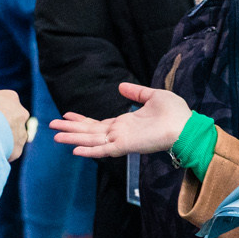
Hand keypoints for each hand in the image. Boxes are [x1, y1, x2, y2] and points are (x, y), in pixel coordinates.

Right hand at [49, 83, 191, 158]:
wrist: (185, 125)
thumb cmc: (174, 113)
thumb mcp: (153, 96)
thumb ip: (136, 93)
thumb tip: (120, 87)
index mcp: (125, 123)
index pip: (98, 123)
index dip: (82, 119)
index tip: (67, 115)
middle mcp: (119, 132)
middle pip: (89, 131)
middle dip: (71, 128)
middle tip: (52, 125)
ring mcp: (121, 140)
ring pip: (91, 140)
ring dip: (73, 138)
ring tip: (55, 135)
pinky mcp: (126, 146)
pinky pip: (103, 149)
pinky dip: (89, 150)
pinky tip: (75, 150)